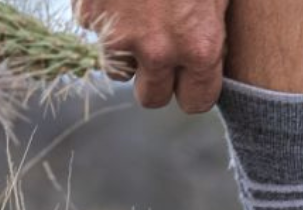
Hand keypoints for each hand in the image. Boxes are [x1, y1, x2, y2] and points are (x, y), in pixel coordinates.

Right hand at [74, 0, 228, 112]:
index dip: (193, 89)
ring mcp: (118, 35)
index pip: (195, 101)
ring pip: (117, 70)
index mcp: (199, 46)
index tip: (191, 79)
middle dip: (156, 80)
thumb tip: (213, 54)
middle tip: (161, 52)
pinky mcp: (89, 14)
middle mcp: (157, 50)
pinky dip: (103, 18)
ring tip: (138, 19)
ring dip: (125, 52)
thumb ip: (213, 30)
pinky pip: (94, 30)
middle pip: (152, 98)